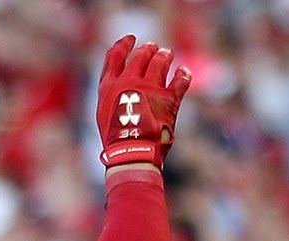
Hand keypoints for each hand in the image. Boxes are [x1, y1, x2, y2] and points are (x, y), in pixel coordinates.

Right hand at [96, 35, 192, 169]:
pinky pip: (180, 80)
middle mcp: (129, 82)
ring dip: (164, 55)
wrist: (132, 153)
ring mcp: (149, 88)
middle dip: (147, 49)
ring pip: (159, 61)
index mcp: (109, 86)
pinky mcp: (168, 98)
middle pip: (140, 56)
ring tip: (167, 54)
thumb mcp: (103, 113)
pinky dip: (183, 74)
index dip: (124, 44)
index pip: (115, 55)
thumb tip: (119, 83)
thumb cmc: (116, 139)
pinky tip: (184, 72)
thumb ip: (111, 94)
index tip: (131, 39)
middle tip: (153, 48)